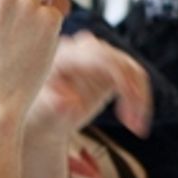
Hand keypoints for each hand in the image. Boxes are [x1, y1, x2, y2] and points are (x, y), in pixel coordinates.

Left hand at [29, 32, 151, 136]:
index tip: (128, 110)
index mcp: (63, 55)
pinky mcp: (109, 67)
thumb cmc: (38, 115)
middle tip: (136, 126)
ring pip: (132, 69)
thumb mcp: (42, 114)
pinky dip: (138, 99)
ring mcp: (98, 56)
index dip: (121, 80)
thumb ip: (53, 107)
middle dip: (134, 92)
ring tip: (136, 127)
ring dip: (139, 98)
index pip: (101, 56)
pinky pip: (134, 77)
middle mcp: (82, 50)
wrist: (42, 118)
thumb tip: (67, 102)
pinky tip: (133, 123)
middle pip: (121, 60)